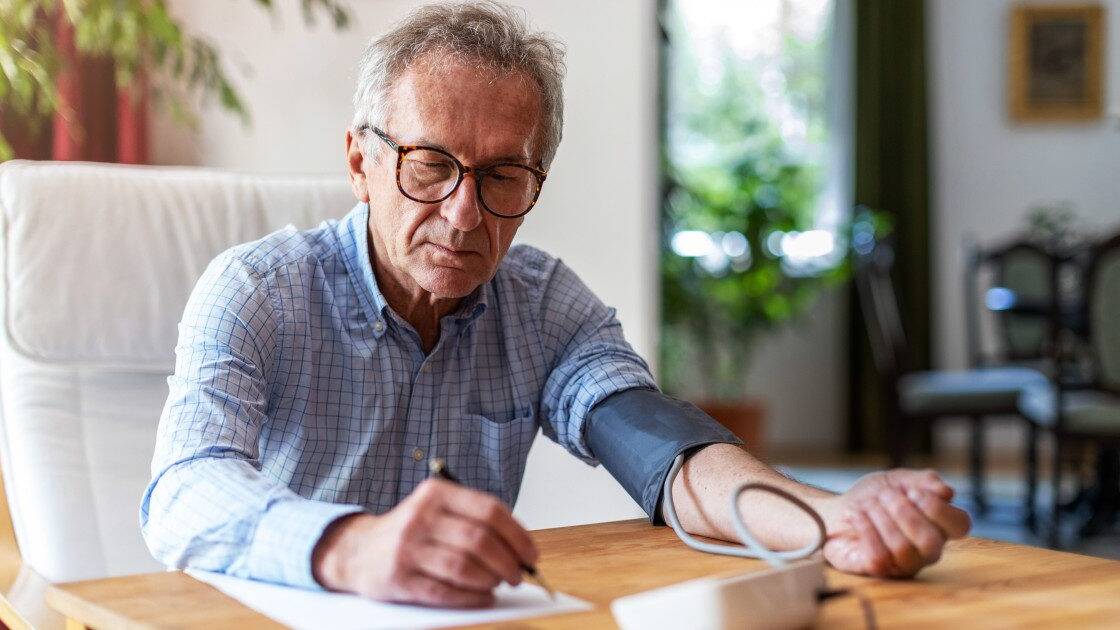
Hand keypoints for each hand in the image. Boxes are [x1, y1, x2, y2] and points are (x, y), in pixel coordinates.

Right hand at [312, 479, 537, 606]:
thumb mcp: (438, 511)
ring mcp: (407, 547)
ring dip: (491, 580)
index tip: (531, 554)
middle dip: (508, 561)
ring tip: (499, 584)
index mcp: (437, 493)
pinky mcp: (398, 577)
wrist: (358, 550)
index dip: (518, 535)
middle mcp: (421, 516)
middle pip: (479, 540)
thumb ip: (474, 521)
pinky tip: (482, 597)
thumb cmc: (412, 533)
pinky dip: (471, 597)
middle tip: (519, 574)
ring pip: (464, 566)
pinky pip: (444, 591)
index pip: (490, 510)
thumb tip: (521, 548)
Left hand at [818, 469, 970, 577]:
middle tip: (885, 496)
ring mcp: (903, 564)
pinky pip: (879, 558)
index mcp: (938, 525)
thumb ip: (923, 481)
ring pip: (903, 549)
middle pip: (931, 541)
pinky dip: (866, 531)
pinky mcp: (878, 571)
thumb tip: (946, 492)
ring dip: (882, 519)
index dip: (938, 507)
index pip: (960, 525)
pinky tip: (857, 517)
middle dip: (905, 513)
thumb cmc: (873, 497)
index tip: (913, 491)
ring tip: (868, 505)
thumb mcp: (897, 479)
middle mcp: (926, 550)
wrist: (836, 509)